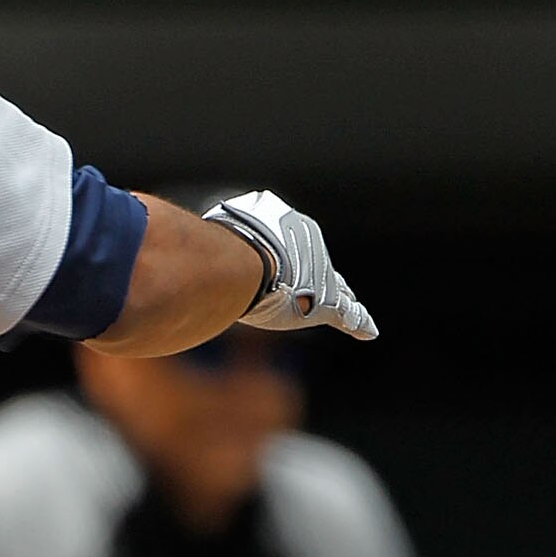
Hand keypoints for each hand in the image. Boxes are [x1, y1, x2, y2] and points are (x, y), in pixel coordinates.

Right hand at [203, 190, 377, 342]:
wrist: (241, 263)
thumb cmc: (221, 247)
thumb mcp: (217, 232)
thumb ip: (212, 240)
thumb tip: (186, 241)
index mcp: (289, 225)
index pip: (293, 245)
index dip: (288, 258)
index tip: (279, 265)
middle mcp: (311, 246)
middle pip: (318, 266)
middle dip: (318, 277)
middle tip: (320, 287)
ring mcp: (320, 276)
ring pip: (336, 289)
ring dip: (341, 299)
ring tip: (352, 307)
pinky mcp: (325, 304)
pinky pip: (347, 314)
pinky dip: (359, 322)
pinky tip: (369, 331)